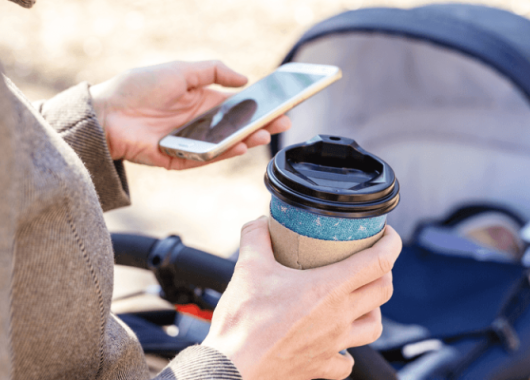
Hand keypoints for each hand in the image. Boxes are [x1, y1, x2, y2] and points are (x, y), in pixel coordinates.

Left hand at [89, 60, 290, 169]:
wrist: (106, 112)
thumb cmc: (139, 86)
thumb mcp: (180, 69)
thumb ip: (213, 71)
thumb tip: (244, 78)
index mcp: (200, 100)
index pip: (236, 106)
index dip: (257, 106)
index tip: (279, 105)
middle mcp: (198, 123)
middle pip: (235, 127)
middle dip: (260, 125)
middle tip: (282, 123)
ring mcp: (190, 142)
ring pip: (224, 144)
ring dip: (246, 140)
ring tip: (264, 134)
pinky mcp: (179, 158)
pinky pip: (205, 158)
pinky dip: (223, 154)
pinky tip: (239, 147)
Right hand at [202, 217, 401, 379]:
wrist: (233, 366)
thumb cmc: (244, 320)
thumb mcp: (248, 267)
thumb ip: (256, 237)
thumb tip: (261, 221)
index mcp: (329, 289)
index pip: (379, 261)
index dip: (391, 242)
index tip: (386, 233)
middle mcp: (339, 317)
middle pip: (383, 290)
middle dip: (384, 271)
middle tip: (370, 261)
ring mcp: (333, 344)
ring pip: (374, 326)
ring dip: (373, 308)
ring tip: (360, 300)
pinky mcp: (321, 366)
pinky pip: (347, 361)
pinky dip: (348, 350)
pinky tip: (337, 343)